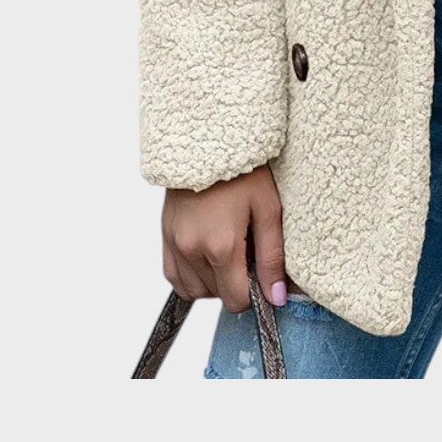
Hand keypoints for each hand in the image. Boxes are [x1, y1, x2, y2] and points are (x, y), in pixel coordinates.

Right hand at [162, 165, 285, 311]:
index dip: (254, 291)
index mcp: (221, 245)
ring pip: (195, 290)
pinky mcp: (165, 237)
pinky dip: (193, 276)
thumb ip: (272, 257)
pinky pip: (175, 277)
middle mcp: (192, 250)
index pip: (237, 299)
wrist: (209, 142)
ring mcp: (175, 245)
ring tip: (228, 249)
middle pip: (217, 295)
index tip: (261, 269)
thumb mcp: (268, 209)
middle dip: (236, 281)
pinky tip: (208, 253)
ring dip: (214, 281)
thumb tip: (276, 297)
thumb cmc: (244, 171)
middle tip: (247, 248)